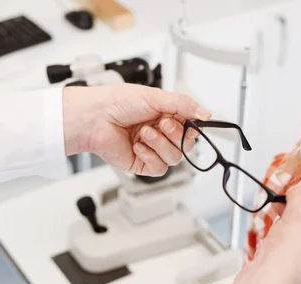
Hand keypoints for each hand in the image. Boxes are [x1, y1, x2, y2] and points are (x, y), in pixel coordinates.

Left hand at [62, 83, 211, 175]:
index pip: (192, 126)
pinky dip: (150, 156)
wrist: (94, 118)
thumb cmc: (117, 102)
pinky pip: (159, 169)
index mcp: (166, 115)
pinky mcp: (142, 164)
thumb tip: (206, 113)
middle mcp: (161, 133)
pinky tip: (137, 146)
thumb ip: (184, 105)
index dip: (193, 127)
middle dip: (176, 134)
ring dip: (161, 144)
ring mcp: (152, 149)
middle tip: (162, 123)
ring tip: (144, 132)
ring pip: (175, 157)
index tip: (192, 123)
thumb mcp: (156, 96)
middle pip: (187, 144)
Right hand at [228, 183, 300, 283]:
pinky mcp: (285, 281)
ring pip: (290, 246)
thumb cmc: (286, 257)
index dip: (298, 211)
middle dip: (286, 224)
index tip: (285, 204)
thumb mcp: (295, 218)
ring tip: (271, 237)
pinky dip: (271, 252)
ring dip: (278, 237)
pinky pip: (280, 259)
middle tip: (276, 216)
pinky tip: (265, 252)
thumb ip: (299, 199)